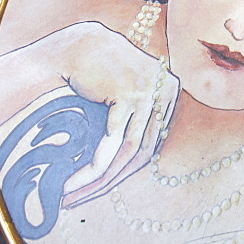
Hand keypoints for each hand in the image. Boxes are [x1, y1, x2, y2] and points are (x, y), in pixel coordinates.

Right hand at [46, 21, 178, 207]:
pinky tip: (73, 181)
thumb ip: (133, 125)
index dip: (125, 171)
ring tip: (73, 196)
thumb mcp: (125, 98)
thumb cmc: (98, 71)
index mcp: (171, 94)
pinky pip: (113, 142)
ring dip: (100, 180)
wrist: (79, 43)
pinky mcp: (132, 94)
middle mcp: (168, 92)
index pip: (151, 145)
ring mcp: (152, 92)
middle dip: (111, 182)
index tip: (99, 189)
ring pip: (129, 152)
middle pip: (143, 153)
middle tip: (81, 200)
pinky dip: (93, 166)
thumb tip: (125, 170)